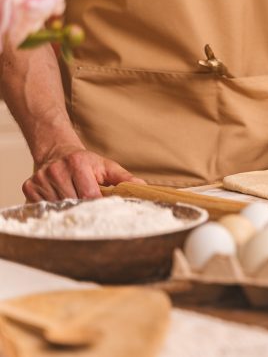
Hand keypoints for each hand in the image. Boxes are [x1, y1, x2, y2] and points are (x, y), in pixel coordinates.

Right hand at [23, 145, 145, 201]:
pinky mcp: (29, 187)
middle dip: (84, 209)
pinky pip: (43, 208)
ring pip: (58, 208)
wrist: (57, 152)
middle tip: (91, 212)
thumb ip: (124, 178)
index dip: (97, 206)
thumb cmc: (86, 163)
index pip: (89, 194)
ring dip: (68, 211)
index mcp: (77, 162)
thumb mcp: (106, 167)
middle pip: (73, 203)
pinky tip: (60, 203)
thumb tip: (142, 187)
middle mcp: (56, 169)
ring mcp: (41, 179)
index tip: (104, 211)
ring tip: (75, 204)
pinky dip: (53, 210)